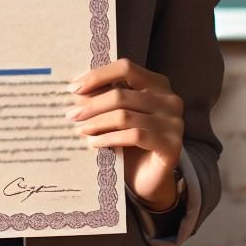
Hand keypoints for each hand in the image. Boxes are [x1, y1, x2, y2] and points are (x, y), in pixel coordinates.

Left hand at [63, 58, 183, 209]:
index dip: (98, 76)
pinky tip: (94, 143)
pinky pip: (134, 136)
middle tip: (71, 114)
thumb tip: (75, 89)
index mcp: (156, 84)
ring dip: (97, 123)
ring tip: (80, 130)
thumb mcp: (115, 115)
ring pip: (125, 116)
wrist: (148, 177)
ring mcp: (174, 122)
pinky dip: (110, 138)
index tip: (73, 88)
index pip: (125, 68)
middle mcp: (169, 99)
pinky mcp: (172, 145)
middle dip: (91, 105)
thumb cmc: (129, 141)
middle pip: (121, 95)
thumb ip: (102, 99)